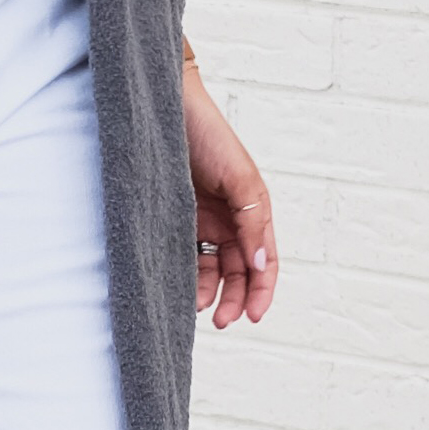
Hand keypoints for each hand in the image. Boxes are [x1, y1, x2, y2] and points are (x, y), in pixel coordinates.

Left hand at [183, 63, 277, 328]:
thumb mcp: (239, 178)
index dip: (262, 291)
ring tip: (197, 307)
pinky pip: (184, 254)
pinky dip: (185, 273)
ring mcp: (202, 219)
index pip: (264, 260)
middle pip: (238, 271)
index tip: (252, 316)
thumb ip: (252, 221)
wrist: (163, 108)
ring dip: (208, 291)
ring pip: (210, 267)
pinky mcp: (174, 217)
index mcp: (254, 209)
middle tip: (221, 321)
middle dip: (234, 298)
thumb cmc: (208, 135)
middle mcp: (230, 218)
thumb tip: (261, 267)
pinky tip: (178, 288)